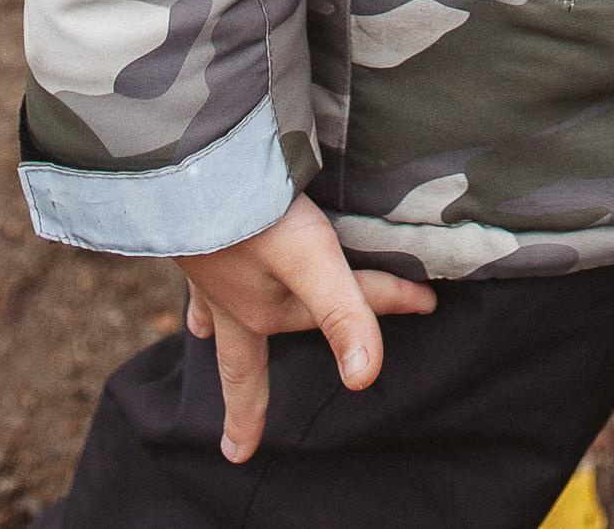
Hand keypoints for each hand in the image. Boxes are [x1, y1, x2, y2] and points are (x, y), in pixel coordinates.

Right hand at [176, 193, 434, 465]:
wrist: (182, 161)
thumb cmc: (247, 213)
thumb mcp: (307, 259)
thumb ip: (341, 312)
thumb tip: (364, 381)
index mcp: (264, 313)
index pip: (344, 310)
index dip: (391, 300)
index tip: (431, 301)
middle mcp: (234, 300)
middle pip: (246, 361)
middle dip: (245, 404)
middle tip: (236, 452)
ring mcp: (209, 268)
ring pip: (218, 314)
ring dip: (220, 337)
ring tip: (207, 344)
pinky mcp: (196, 230)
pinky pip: (203, 266)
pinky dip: (201, 281)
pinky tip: (196, 273)